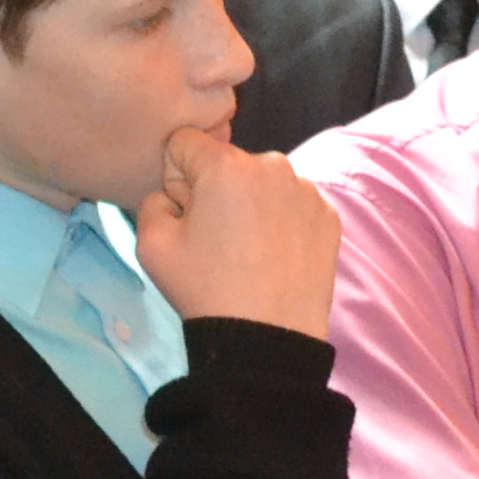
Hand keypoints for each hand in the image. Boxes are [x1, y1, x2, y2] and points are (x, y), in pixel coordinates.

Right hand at [131, 124, 340, 337]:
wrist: (267, 337)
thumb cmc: (205, 289)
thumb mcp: (149, 245)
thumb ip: (152, 201)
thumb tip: (174, 195)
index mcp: (226, 165)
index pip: (185, 141)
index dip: (174, 176)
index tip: (183, 213)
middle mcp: (272, 164)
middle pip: (227, 162)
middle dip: (215, 189)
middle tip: (214, 239)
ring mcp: (306, 189)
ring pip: (261, 183)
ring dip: (249, 204)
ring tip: (247, 251)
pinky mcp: (328, 215)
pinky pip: (290, 204)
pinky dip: (278, 222)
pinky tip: (273, 257)